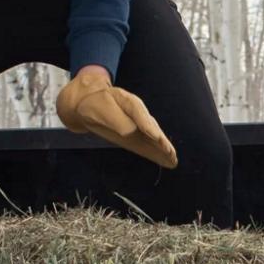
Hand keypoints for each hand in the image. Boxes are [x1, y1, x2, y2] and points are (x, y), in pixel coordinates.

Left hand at [54, 64, 178, 168]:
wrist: (90, 103)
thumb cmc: (97, 104)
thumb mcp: (102, 108)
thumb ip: (116, 120)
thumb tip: (130, 133)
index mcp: (130, 102)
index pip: (141, 115)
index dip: (148, 127)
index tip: (155, 137)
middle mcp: (139, 115)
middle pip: (152, 129)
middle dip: (162, 142)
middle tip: (170, 152)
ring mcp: (140, 126)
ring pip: (154, 139)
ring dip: (163, 150)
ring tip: (173, 160)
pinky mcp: (136, 136)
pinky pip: (148, 145)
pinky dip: (157, 153)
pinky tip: (167, 161)